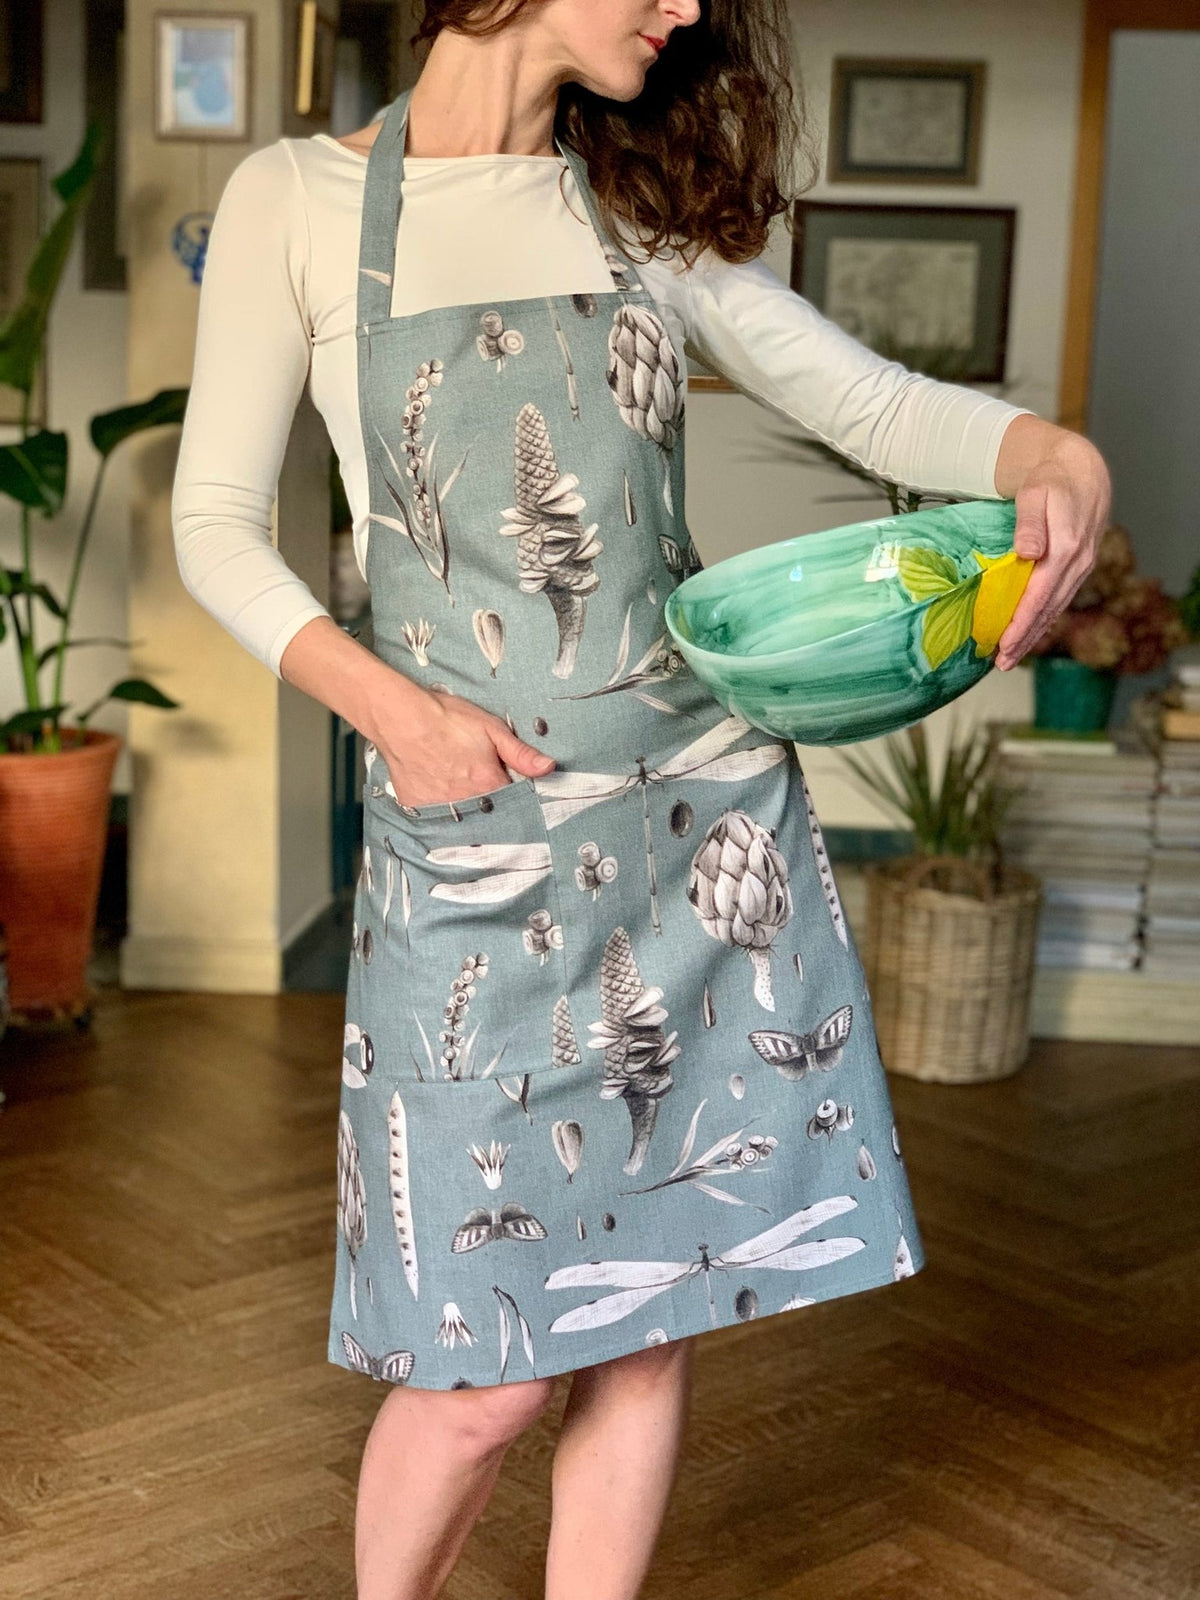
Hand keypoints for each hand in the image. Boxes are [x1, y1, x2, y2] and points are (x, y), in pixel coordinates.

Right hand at [372, 684, 555, 808]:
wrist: (401, 718)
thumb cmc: (446, 719)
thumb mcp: (491, 728)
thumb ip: (520, 753)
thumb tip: (548, 768)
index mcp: (489, 784)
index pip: (513, 801)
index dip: (513, 794)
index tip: (509, 789)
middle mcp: (467, 802)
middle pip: (486, 812)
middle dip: (488, 803)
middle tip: (475, 782)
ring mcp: (441, 808)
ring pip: (461, 816)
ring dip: (464, 807)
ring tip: (455, 786)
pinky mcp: (417, 808)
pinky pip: (433, 816)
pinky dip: (437, 807)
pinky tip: (434, 789)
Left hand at [992, 418, 1112, 669]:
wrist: (1082, 472)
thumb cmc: (1052, 480)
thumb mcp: (1036, 493)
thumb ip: (1029, 523)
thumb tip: (1027, 552)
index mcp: (1066, 549)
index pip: (1040, 596)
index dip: (1021, 624)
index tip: (1003, 646)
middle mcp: (1078, 563)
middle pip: (1048, 610)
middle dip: (1025, 639)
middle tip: (1001, 663)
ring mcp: (1082, 568)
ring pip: (1056, 609)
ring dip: (1034, 634)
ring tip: (1011, 656)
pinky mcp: (1079, 568)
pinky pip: (1059, 600)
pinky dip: (1043, 619)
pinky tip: (1029, 633)